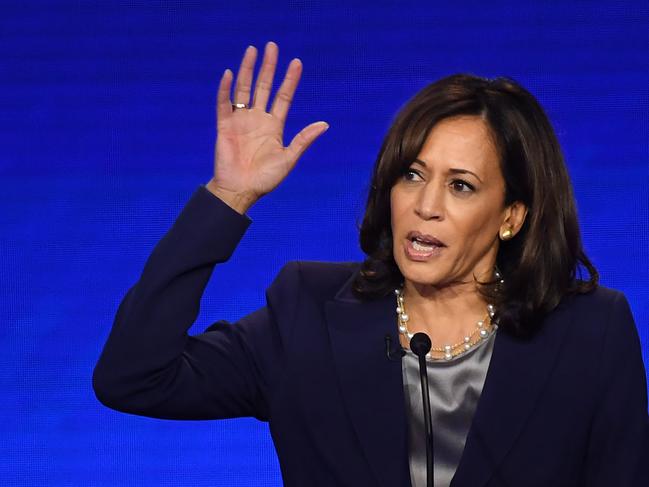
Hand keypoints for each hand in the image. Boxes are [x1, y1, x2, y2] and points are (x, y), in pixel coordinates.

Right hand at [206, 42, 328, 213]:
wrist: (241, 190)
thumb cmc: (265, 179)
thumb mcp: (289, 158)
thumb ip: (304, 139)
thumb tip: (325, 124)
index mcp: (274, 126)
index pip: (283, 96)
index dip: (290, 80)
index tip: (297, 62)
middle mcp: (257, 119)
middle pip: (264, 87)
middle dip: (268, 67)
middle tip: (272, 46)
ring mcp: (240, 121)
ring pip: (244, 89)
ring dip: (247, 70)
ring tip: (252, 51)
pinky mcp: (224, 126)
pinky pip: (224, 104)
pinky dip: (225, 89)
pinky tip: (229, 74)